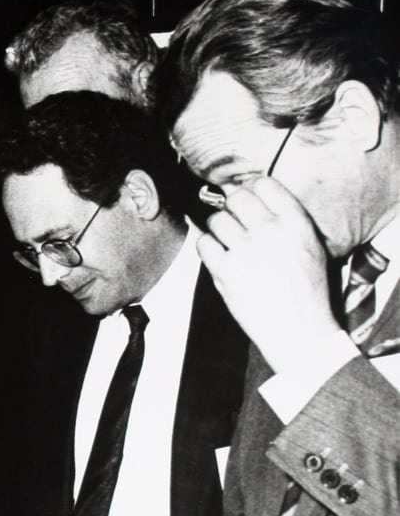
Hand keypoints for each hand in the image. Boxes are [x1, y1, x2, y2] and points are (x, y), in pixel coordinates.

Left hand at [197, 176, 340, 374]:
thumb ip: (287, 224)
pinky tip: (217, 255)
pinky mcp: (226, 270)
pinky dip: (206, 247)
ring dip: (217, 227)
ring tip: (226, 240)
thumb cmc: (307, 293)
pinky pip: (204, 244)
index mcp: (296, 223)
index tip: (246, 197)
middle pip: (236, 197)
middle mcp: (270, 231)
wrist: (300, 331)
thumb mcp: (312, 249)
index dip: (250, 188)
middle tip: (230, 216)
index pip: (264, 185)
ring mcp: (246, 249)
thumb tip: (256, 202)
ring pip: (216, 219)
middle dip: (230, 204)